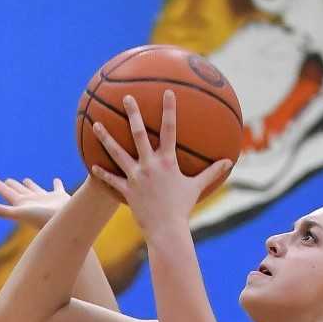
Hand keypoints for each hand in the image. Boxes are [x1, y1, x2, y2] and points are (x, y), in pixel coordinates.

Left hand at [0, 177, 70, 229]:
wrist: (68, 223)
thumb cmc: (44, 219)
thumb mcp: (20, 213)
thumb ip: (2, 211)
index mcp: (23, 204)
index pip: (7, 193)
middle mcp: (34, 202)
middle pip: (20, 191)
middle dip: (13, 185)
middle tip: (7, 180)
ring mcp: (47, 200)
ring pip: (36, 190)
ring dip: (31, 185)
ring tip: (25, 180)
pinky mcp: (60, 197)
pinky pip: (57, 188)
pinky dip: (56, 184)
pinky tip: (55, 180)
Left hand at [90, 91, 231, 235]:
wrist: (166, 229)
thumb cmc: (183, 208)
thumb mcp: (197, 188)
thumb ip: (212, 172)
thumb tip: (229, 161)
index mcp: (167, 161)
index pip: (170, 130)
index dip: (169, 110)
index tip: (167, 92)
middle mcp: (150, 165)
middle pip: (139, 134)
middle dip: (133, 114)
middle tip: (126, 97)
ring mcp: (136, 177)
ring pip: (117, 152)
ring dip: (106, 137)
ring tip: (95, 124)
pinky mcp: (126, 190)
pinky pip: (111, 180)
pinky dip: (102, 173)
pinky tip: (92, 165)